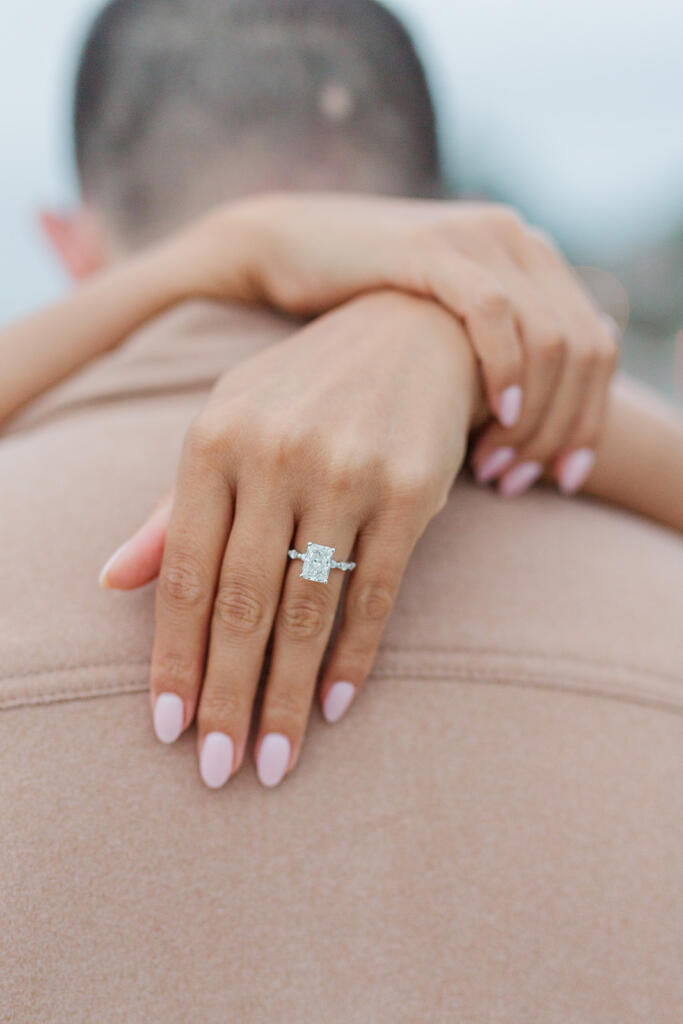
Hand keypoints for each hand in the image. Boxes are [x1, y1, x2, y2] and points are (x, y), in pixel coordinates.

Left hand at [100, 292, 481, 787]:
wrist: (412, 332)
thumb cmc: (305, 392)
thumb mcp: (230, 427)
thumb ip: (174, 508)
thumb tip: (111, 580)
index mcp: (214, 439)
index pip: (185, 572)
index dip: (174, 656)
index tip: (168, 728)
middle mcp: (276, 453)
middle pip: (242, 602)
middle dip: (227, 696)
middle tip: (218, 770)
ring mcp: (347, 470)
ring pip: (307, 608)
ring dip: (286, 695)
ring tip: (273, 761)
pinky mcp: (413, 489)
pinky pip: (377, 594)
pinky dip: (353, 656)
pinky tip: (332, 706)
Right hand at [182, 192, 617, 492]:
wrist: (292, 247)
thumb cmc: (365, 311)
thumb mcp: (443, 335)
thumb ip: (492, 364)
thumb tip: (529, 429)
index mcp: (533, 263)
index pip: (599, 349)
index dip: (591, 421)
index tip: (565, 480)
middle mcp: (520, 242)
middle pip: (588, 350)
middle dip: (566, 429)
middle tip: (528, 484)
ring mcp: (480, 239)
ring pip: (551, 338)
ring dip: (534, 416)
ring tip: (499, 469)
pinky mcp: (433, 247)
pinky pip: (491, 311)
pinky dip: (504, 369)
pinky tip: (492, 417)